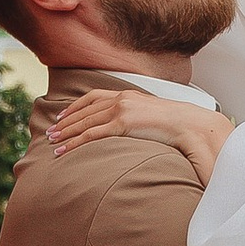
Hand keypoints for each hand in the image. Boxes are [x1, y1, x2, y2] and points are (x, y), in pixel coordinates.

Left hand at [47, 86, 226, 183]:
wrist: (193, 124)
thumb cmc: (180, 125)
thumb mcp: (156, 118)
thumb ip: (143, 121)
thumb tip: (139, 131)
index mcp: (130, 95)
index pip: (95, 97)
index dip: (77, 107)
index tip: (64, 115)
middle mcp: (122, 98)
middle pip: (85, 109)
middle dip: (66, 120)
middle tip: (52, 130)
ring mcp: (121, 109)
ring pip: (85, 121)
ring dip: (66, 132)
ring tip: (52, 141)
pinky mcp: (122, 123)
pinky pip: (91, 134)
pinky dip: (74, 143)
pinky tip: (64, 150)